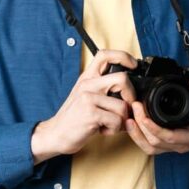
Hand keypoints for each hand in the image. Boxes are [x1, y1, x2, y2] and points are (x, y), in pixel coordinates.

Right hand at [30, 49, 137, 163]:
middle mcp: (87, 84)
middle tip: (125, 107)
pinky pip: (117, 120)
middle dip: (131, 96)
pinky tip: (102, 129)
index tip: (133, 65)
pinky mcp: (91, 113)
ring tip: (110, 123)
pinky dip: (114, 129)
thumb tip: (128, 88)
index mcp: (87, 78)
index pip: (105, 54)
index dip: (123, 56)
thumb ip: (102, 88)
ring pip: (123, 105)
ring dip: (122, 119)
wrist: (55, 134)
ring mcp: (88, 98)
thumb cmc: (74, 117)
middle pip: (122, 79)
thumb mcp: (85, 96)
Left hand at [125, 81, 188, 155]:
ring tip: (129, 116)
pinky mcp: (169, 144)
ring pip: (150, 147)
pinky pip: (150, 146)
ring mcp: (175, 146)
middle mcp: (182, 144)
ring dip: (137, 134)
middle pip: (155, 142)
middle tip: (134, 105)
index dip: (153, 128)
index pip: (170, 137)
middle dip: (141, 125)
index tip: (142, 114)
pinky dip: (139, 137)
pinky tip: (132, 124)